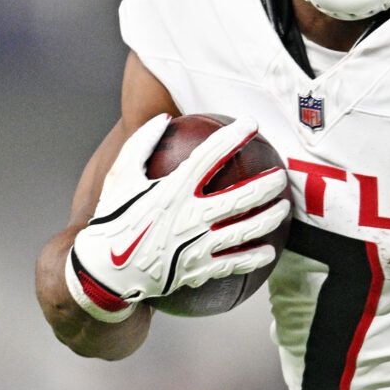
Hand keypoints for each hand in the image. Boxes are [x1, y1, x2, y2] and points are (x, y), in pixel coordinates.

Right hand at [65, 114, 289, 319]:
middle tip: (280, 175)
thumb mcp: (120, 177)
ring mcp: (197, 246)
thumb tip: (164, 117)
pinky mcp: (198, 270)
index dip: (233, 137)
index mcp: (173, 191)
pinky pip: (233, 263)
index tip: (251, 124)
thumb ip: (141, 144)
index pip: (211, 157)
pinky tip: (269, 251)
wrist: (105, 272)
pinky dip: (254, 257)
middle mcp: (190, 217)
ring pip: (244, 231)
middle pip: (239, 197)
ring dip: (268, 218)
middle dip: (265, 184)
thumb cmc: (113, 218)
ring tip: (283, 208)